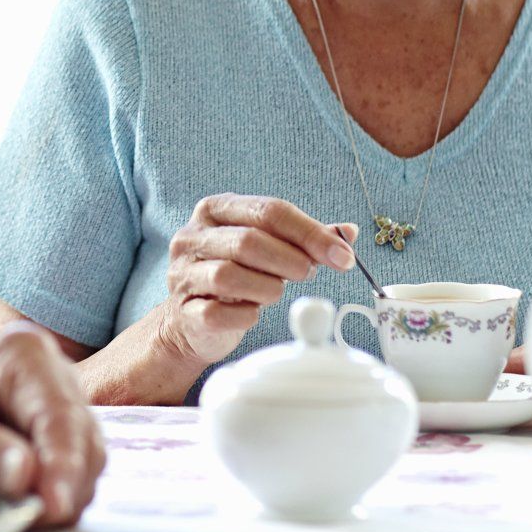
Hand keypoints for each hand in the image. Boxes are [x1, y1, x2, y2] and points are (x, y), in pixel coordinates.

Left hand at [0, 324, 104, 527]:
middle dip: (67, 483)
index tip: (56, 504)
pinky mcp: (62, 441)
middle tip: (37, 518)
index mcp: (24, 355)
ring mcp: (65, 409)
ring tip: (26, 515)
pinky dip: (55, 495)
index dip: (63, 462)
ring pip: (86, 461)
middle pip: (82, 438)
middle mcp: (56, 377)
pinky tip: (29, 508)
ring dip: (63, 493)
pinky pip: (74, 474)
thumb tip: (23, 476)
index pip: (58, 413)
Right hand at [153, 194, 358, 370]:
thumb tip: (348, 232)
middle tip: (308, 274)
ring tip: (275, 292)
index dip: (311, 233)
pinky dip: (246, 315)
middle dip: (290, 260)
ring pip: (230, 276)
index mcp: (215, 210)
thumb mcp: (268, 248)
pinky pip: (219, 313)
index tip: (343, 255)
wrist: (192, 322)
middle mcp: (192, 236)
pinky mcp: (183, 311)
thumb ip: (303, 238)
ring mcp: (183, 273)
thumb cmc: (236, 276)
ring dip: (268, 288)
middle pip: (249, 240)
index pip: (269, 210)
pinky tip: (252, 313)